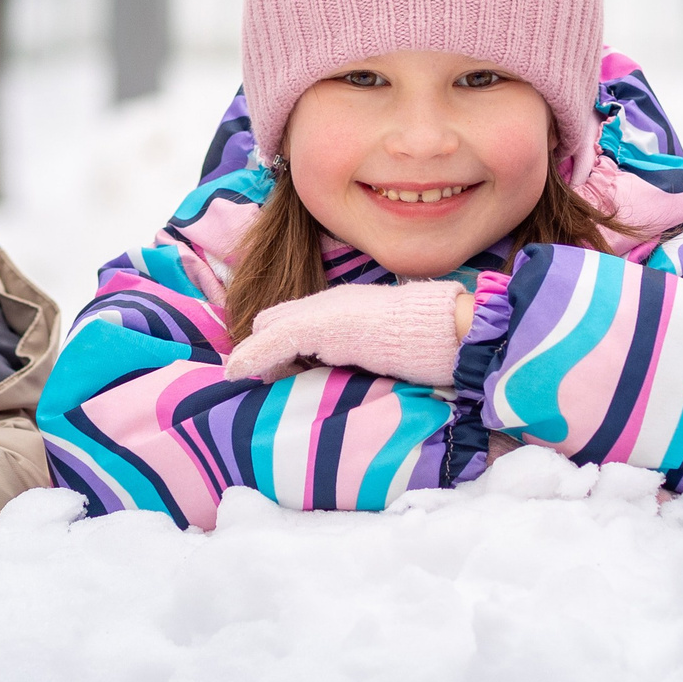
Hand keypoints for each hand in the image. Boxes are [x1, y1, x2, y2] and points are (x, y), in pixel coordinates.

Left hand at [222, 281, 468, 387]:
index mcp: (348, 307)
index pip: (300, 320)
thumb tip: (364, 369)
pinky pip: (276, 338)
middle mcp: (331, 303)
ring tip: (236, 376)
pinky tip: (236, 371)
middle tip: (256, 379)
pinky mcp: (322, 325)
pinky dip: (253, 356)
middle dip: (263, 348)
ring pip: (272, 327)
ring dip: (254, 354)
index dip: (281, 345)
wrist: (446, 327)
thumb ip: (368, 350)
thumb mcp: (391, 344)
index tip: (271, 372)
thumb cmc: (431, 339)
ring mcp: (326, 311)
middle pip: (278, 320)